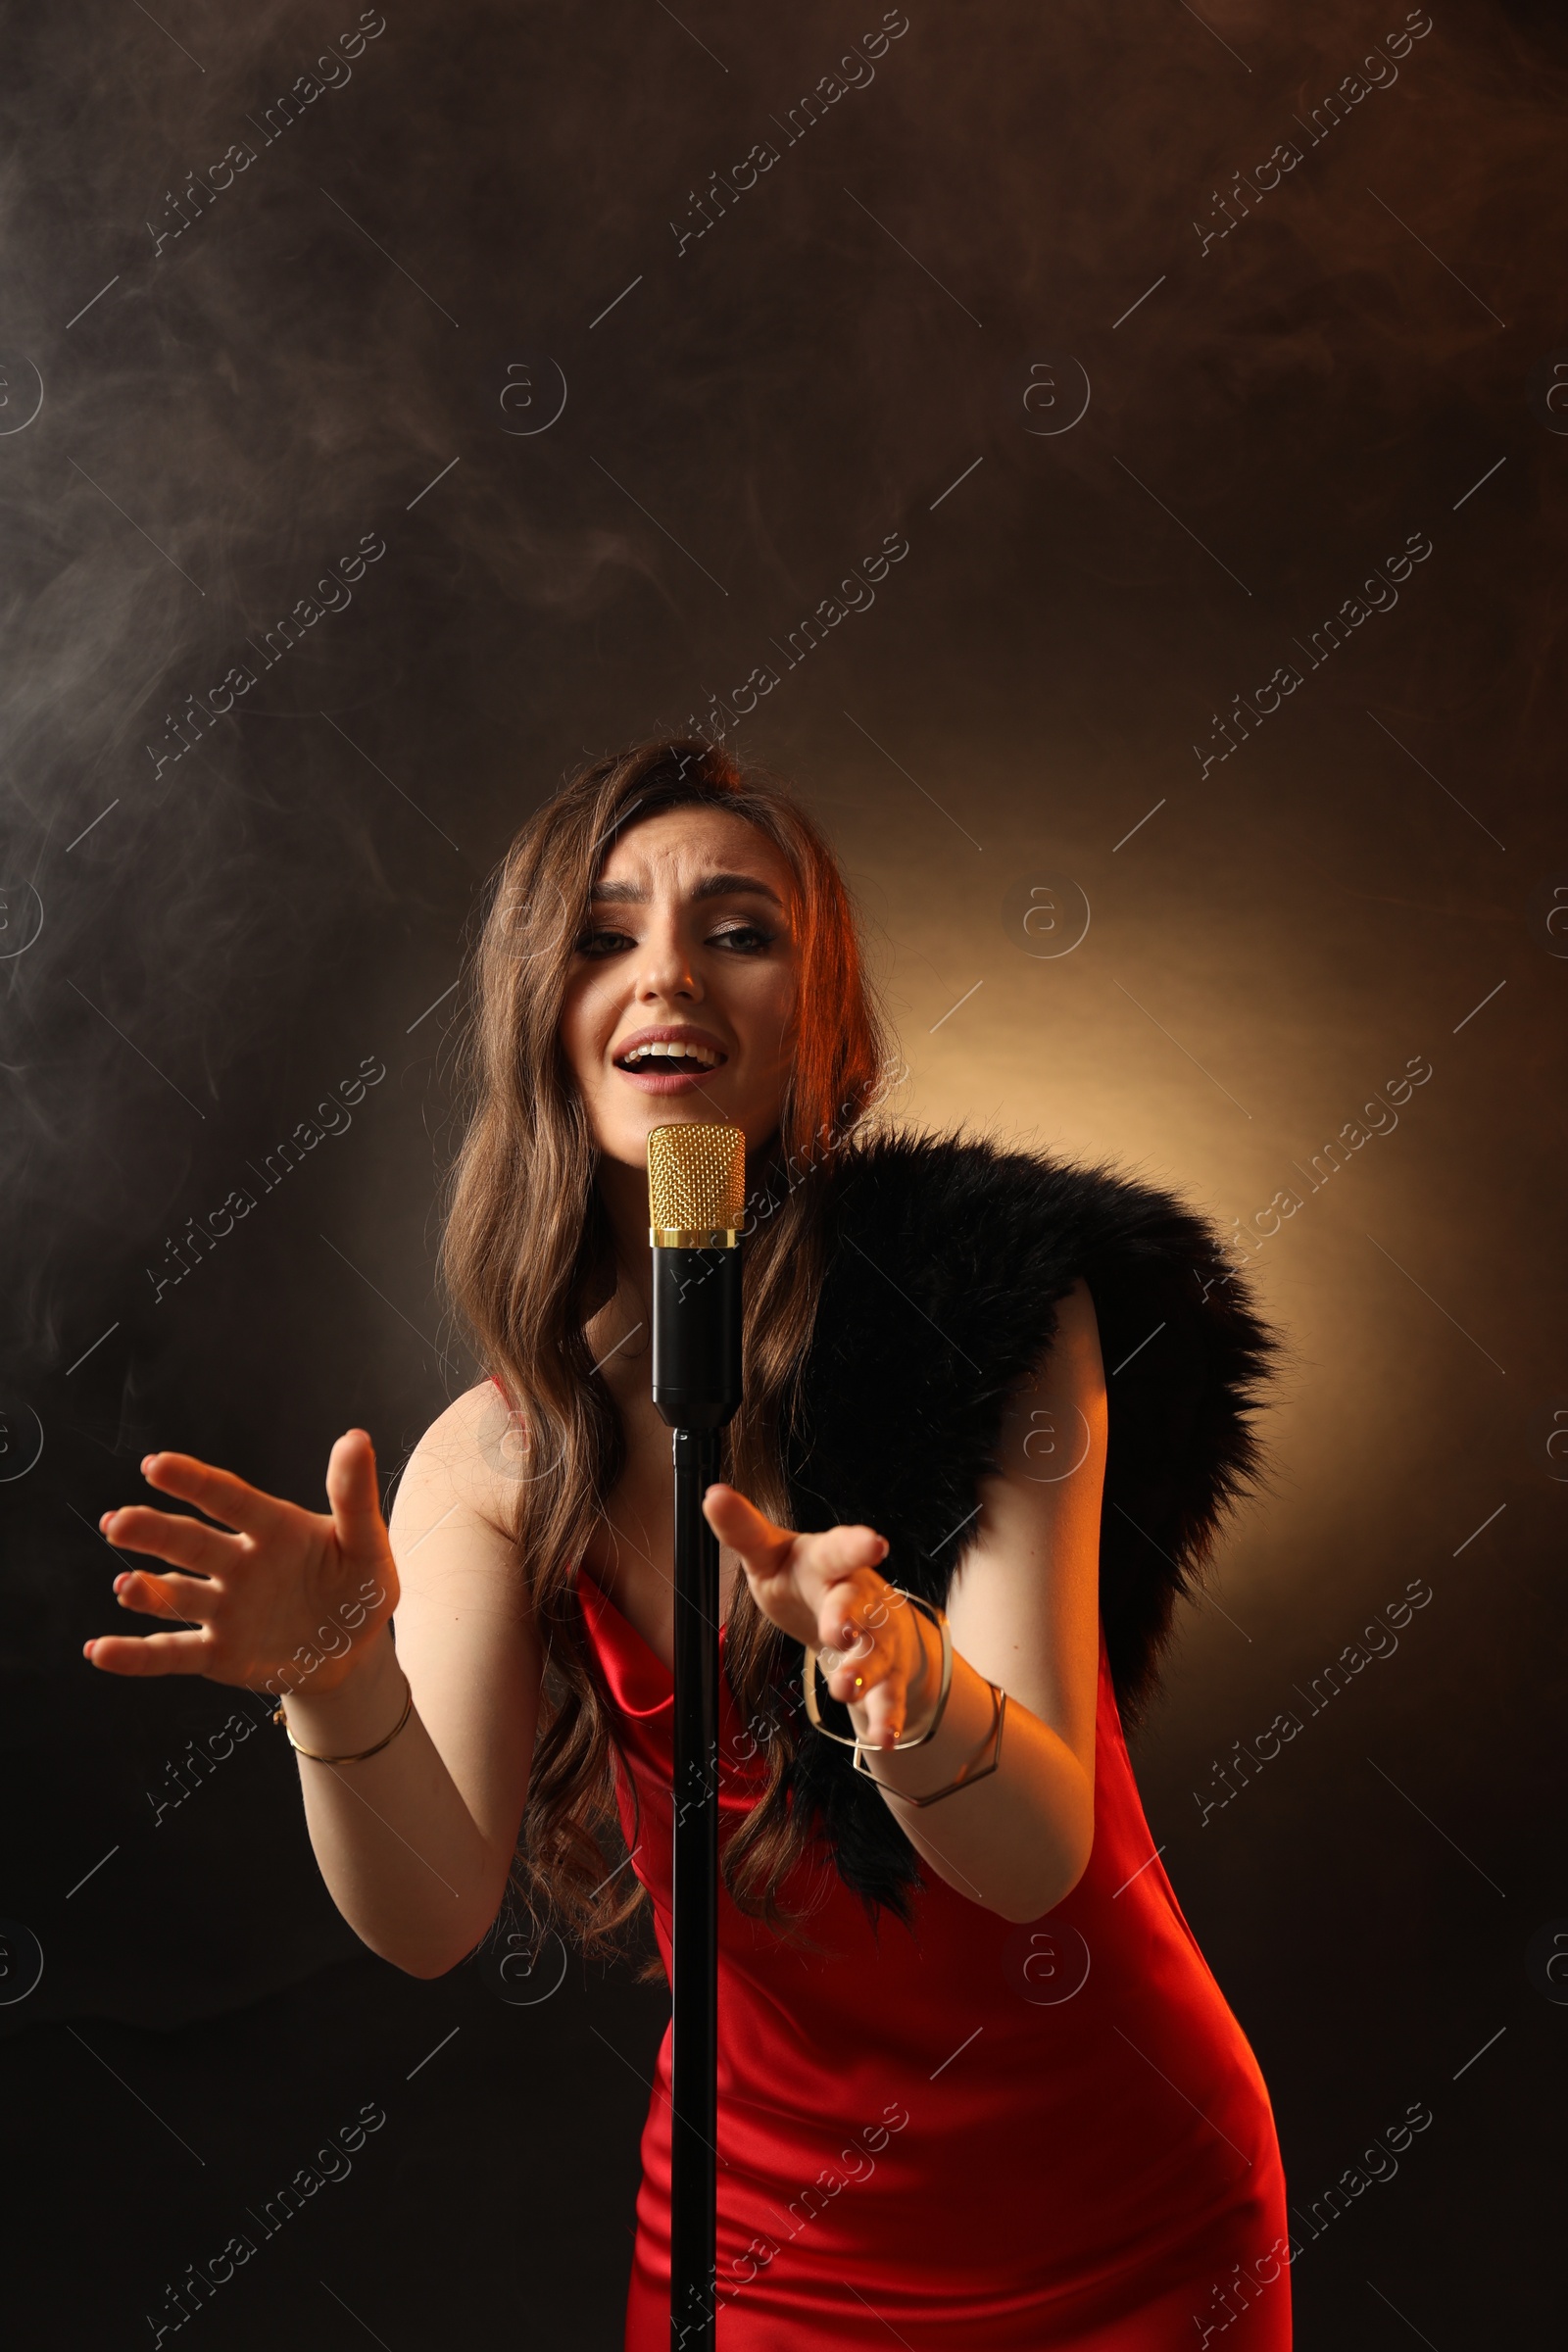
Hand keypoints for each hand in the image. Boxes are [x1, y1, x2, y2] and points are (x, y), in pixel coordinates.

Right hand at [85, 1430, 398, 1700]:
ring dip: (147, 1592)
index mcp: (272, 1528)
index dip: (193, 1481)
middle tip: (119, 1522)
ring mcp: (223, 1609)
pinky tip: (102, 1651)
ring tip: (125, 1588)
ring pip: (176, 1596)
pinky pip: (171, 1653)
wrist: (353, 1653)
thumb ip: (355, 1498)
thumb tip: (355, 1439)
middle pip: (190, 1543)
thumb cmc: (357, 1589)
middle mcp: (237, 1564)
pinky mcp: (217, 1654)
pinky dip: (135, 1655)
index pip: (228, 1499)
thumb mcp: (367, 1545)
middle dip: (154, 1531)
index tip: (156, 1465)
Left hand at [701, 1483, 932, 1749]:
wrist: (862, 1617)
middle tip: (837, 1629)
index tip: (874, 1543)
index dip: (857, 1546)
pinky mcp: (884, 1677)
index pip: (842, 1549)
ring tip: (842, 1688)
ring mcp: (875, 1637)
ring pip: (874, 1653)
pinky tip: (883, 1736)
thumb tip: (711, 1494)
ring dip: (861, 1671)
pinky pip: (887, 1698)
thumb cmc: (806, 1579)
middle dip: (848, 1615)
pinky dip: (886, 1717)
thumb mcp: (771, 1553)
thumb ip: (744, 1530)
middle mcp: (859, 1597)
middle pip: (858, 1602)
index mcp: (830, 1562)